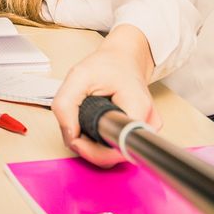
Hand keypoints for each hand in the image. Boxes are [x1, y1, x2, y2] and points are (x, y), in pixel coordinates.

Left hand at [51, 46, 161, 167]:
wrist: (124, 59)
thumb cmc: (106, 65)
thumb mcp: (78, 76)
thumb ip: (66, 104)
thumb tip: (70, 135)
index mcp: (137, 106)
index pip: (118, 147)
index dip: (93, 150)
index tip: (77, 138)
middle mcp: (148, 123)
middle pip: (115, 154)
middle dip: (88, 145)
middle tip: (75, 124)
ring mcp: (146, 130)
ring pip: (114, 153)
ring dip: (93, 143)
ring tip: (85, 120)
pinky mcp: (138, 133)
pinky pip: (117, 146)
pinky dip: (100, 140)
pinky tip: (94, 124)